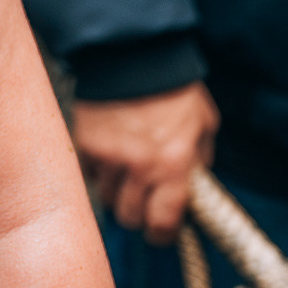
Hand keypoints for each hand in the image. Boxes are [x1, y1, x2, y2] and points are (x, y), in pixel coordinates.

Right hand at [72, 83, 218, 245]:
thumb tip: (191, 188)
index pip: (162, 221)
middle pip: (129, 216)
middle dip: (138, 212)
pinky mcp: (84, 143)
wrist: (134, 54)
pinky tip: (109, 158)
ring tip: (125, 175)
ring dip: (116, 192)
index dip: (161, 233)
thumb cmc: (175, 90)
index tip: (160, 231)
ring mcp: (108, 156)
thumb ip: (198, 162)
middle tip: (143, 200)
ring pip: (106, 197)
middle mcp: (138, 166)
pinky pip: (89, 174)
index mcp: (174, 165)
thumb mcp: (203, 126)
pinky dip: (98, 172)